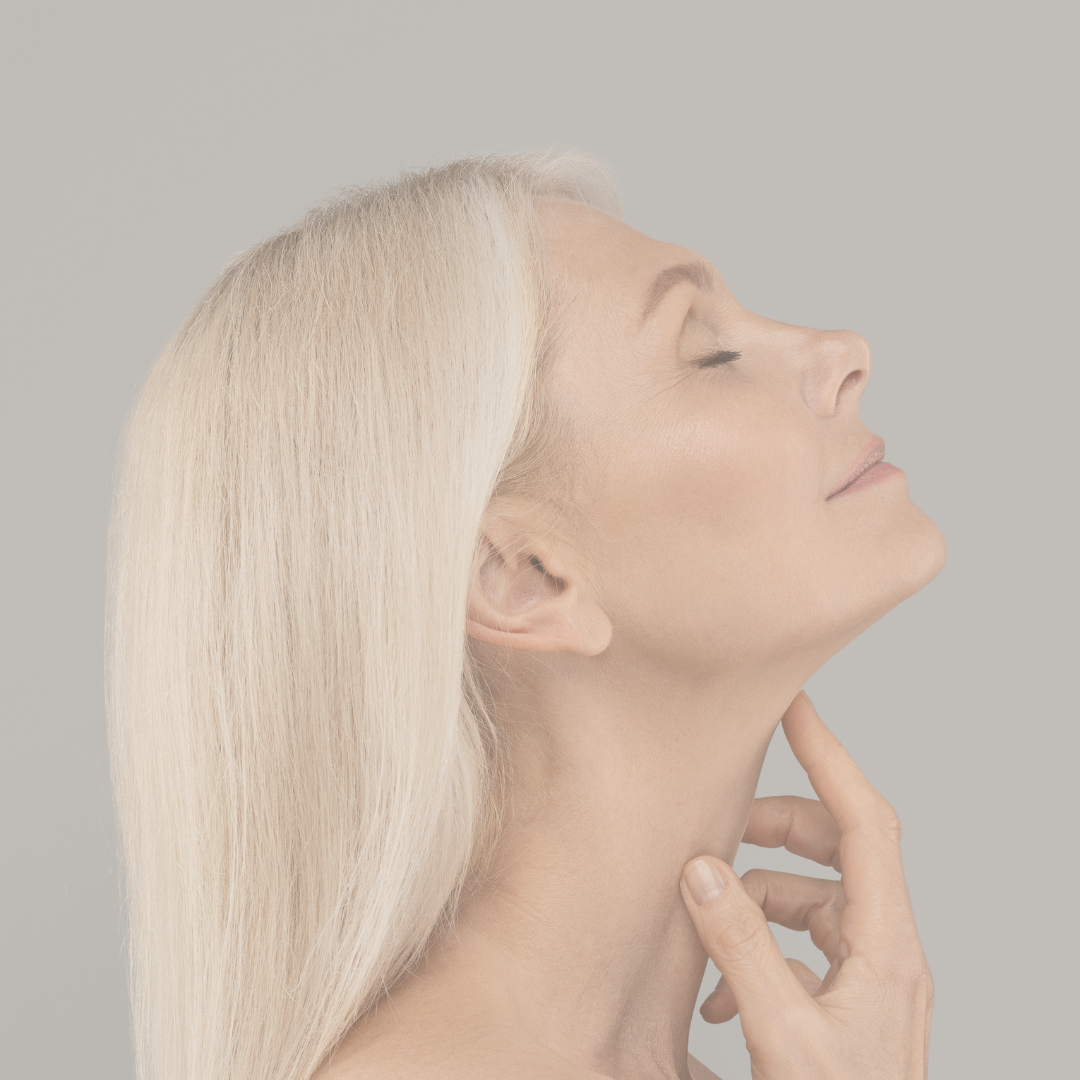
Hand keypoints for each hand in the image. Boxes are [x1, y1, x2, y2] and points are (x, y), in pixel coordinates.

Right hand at [680, 692, 932, 1078]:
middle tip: (718, 821)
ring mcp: (868, 975)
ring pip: (813, 894)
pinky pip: (803, 940)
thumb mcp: (785, 1038)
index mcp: (887, 947)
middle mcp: (885, 950)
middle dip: (776, 828)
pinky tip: (722, 985)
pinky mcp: (847, 998)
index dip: (830, 757)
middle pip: (836, 849)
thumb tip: (702, 869)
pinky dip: (760, 939)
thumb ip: (742, 950)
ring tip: (704, 911)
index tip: (793, 707)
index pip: (865, 822)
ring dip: (757, 891)